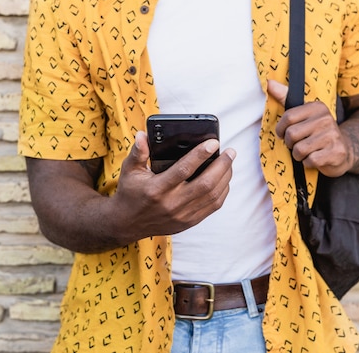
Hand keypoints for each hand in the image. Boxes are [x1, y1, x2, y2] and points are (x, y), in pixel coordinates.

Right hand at [110, 131, 236, 239]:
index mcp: (156, 189)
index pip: (183, 170)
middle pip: (205, 184)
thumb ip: (138, 152)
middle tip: (230, 151)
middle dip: (222, 165)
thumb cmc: (131, 192)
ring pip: (212, 196)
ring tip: (229, 162)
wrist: (128, 223)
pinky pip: (212, 207)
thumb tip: (143, 135)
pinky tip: (224, 179)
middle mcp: (171, 204)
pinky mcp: (189, 222)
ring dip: (225, 177)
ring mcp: (182, 215)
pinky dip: (222, 191)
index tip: (214, 142)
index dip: (200, 154)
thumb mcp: (129, 170)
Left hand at [267, 80, 352, 176]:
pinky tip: (316, 158)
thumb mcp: (302, 114)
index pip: (288, 118)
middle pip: (291, 135)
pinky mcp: (336, 153)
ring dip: (299, 155)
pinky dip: (308, 163)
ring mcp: (332, 136)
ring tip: (308, 151)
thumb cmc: (316, 132)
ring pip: (299, 150)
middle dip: (290, 144)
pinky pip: (310, 161)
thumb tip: (269, 82)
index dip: (281, 130)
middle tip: (298, 144)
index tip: (283, 134)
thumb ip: (285, 98)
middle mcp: (326, 119)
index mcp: (317, 107)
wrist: (344, 150)